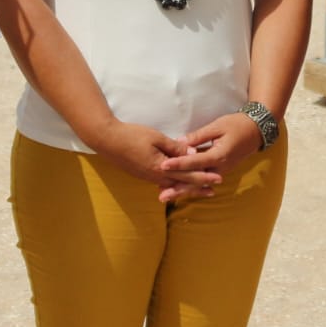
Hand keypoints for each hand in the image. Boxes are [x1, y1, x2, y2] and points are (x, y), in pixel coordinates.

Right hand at [91, 120, 220, 194]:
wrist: (107, 140)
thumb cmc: (132, 135)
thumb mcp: (156, 138)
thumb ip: (175, 147)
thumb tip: (192, 152)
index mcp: (161, 168)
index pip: (187, 174)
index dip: (203, 176)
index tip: (218, 178)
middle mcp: (156, 176)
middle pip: (182, 184)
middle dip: (198, 186)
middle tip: (213, 190)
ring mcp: (148, 177)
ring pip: (172, 184)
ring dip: (187, 187)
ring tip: (199, 189)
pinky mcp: (143, 174)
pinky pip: (163, 182)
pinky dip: (174, 184)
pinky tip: (178, 184)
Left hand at [156, 114, 261, 202]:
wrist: (256, 132)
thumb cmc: (236, 125)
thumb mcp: (217, 126)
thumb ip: (198, 136)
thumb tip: (179, 141)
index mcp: (219, 155)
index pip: (194, 162)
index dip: (178, 164)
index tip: (163, 165)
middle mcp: (219, 167)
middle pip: (195, 180)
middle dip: (178, 188)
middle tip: (161, 195)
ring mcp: (220, 170)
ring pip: (199, 183)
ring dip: (183, 190)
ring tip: (166, 196)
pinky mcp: (219, 170)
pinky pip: (203, 179)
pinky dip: (191, 184)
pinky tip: (178, 188)